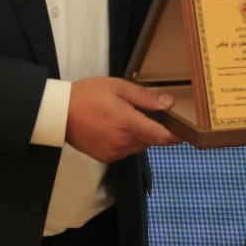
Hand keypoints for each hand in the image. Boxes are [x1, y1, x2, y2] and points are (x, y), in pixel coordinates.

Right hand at [65, 77, 181, 162]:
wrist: (59, 113)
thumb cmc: (89, 95)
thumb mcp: (118, 88)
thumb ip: (145, 98)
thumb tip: (169, 103)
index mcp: (128, 124)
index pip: (161, 136)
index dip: (176, 136)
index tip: (186, 132)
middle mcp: (123, 142)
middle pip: (151, 141)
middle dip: (155, 130)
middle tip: (151, 115)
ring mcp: (114, 153)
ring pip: (138, 146)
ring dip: (140, 136)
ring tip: (129, 118)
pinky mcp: (105, 158)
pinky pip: (125, 151)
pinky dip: (127, 141)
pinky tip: (117, 128)